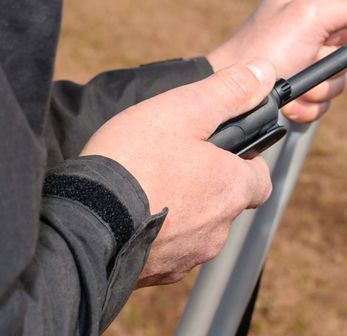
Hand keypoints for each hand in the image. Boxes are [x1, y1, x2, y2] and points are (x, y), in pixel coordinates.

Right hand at [83, 60, 277, 285]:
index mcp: (231, 191)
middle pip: (225, 204)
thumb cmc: (134, 161)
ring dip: (179, 210)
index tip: (219, 148)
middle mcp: (216, 231)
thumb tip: (264, 72)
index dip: (244, 161)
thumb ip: (228, 91)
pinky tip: (127, 215)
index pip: (260, 179)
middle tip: (172, 160)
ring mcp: (184, 258)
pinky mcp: (154, 274)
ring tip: (144, 185)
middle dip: (207, 184)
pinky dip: (153, 233)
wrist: (82, 223)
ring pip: (194, 229)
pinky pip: (163, 250)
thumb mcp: (184, 109)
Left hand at [206, 0, 346, 123]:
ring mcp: (302, 60)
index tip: (331, 34)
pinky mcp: (299, 89)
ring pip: (341, 77)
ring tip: (294, 84)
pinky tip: (291, 102)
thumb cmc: (263, 50)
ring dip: (320, 87)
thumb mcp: (309, 15)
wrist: (234, 100)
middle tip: (306, 58)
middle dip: (331, 61)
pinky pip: (326, 100)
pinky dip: (311, 105)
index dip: (344, 25)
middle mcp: (304, 27)